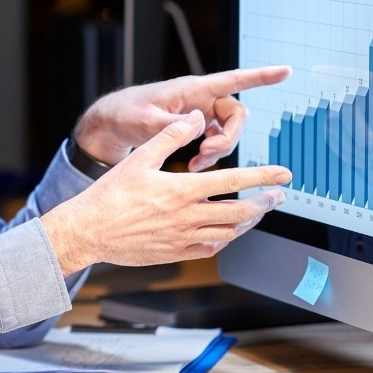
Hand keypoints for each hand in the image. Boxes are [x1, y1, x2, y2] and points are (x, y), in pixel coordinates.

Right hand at [42, 110, 292, 275]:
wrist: (89, 231)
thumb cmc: (111, 195)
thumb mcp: (140, 158)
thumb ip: (171, 136)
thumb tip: (195, 118)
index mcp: (181, 190)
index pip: (233, 181)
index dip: (263, 176)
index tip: (283, 174)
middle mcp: (187, 217)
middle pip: (240, 212)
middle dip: (264, 202)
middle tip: (278, 196)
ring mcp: (182, 238)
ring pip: (229, 233)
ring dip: (248, 222)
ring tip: (257, 212)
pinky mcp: (175, 253)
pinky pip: (210, 250)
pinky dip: (225, 239)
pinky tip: (226, 231)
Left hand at [72, 65, 291, 170]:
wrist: (113, 123)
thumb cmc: (126, 113)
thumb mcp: (146, 120)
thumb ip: (172, 123)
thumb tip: (198, 122)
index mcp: (193, 89)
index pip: (233, 79)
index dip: (260, 76)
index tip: (286, 71)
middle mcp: (201, 98)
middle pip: (236, 114)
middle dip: (229, 137)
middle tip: (207, 154)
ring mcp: (200, 113)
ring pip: (228, 131)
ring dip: (219, 150)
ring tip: (196, 164)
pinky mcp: (195, 127)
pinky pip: (216, 140)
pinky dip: (209, 155)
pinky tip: (194, 166)